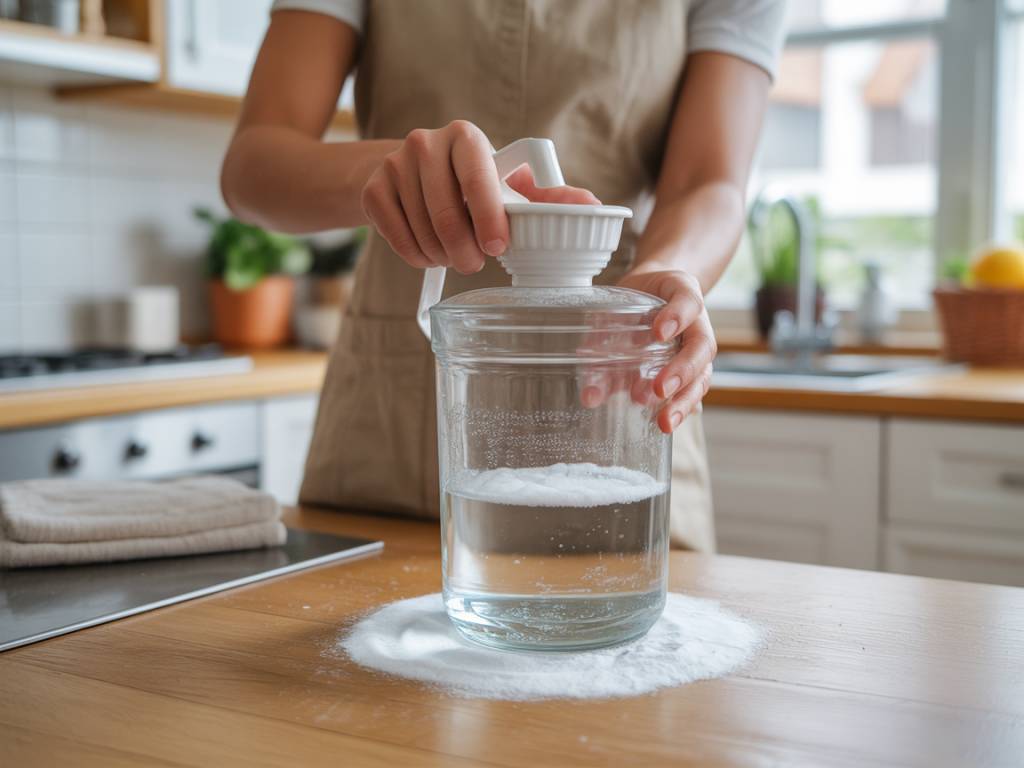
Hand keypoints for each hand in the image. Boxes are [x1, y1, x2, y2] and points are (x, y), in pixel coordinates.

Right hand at [361, 120, 598, 273]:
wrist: (410, 173)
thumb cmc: (470, 183)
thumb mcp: (508, 185)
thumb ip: (547, 198)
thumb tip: (592, 206)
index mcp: (465, 137)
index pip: (478, 177)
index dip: (489, 217)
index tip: (498, 248)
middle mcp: (425, 143)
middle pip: (447, 213)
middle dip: (466, 251)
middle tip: (476, 263)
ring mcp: (394, 165)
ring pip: (423, 232)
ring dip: (444, 257)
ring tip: (454, 255)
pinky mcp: (372, 190)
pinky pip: (398, 239)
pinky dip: (418, 257)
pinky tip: (430, 252)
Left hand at [617, 269, 715, 433]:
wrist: (660, 288)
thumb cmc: (644, 294)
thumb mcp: (624, 298)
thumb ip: (608, 328)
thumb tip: (587, 373)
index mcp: (685, 296)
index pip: (688, 303)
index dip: (676, 317)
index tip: (659, 332)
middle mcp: (697, 326)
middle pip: (701, 348)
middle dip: (682, 371)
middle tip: (660, 388)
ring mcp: (697, 351)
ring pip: (701, 377)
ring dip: (682, 401)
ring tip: (664, 422)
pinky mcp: (689, 372)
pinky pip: (688, 391)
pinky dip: (675, 407)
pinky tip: (662, 423)